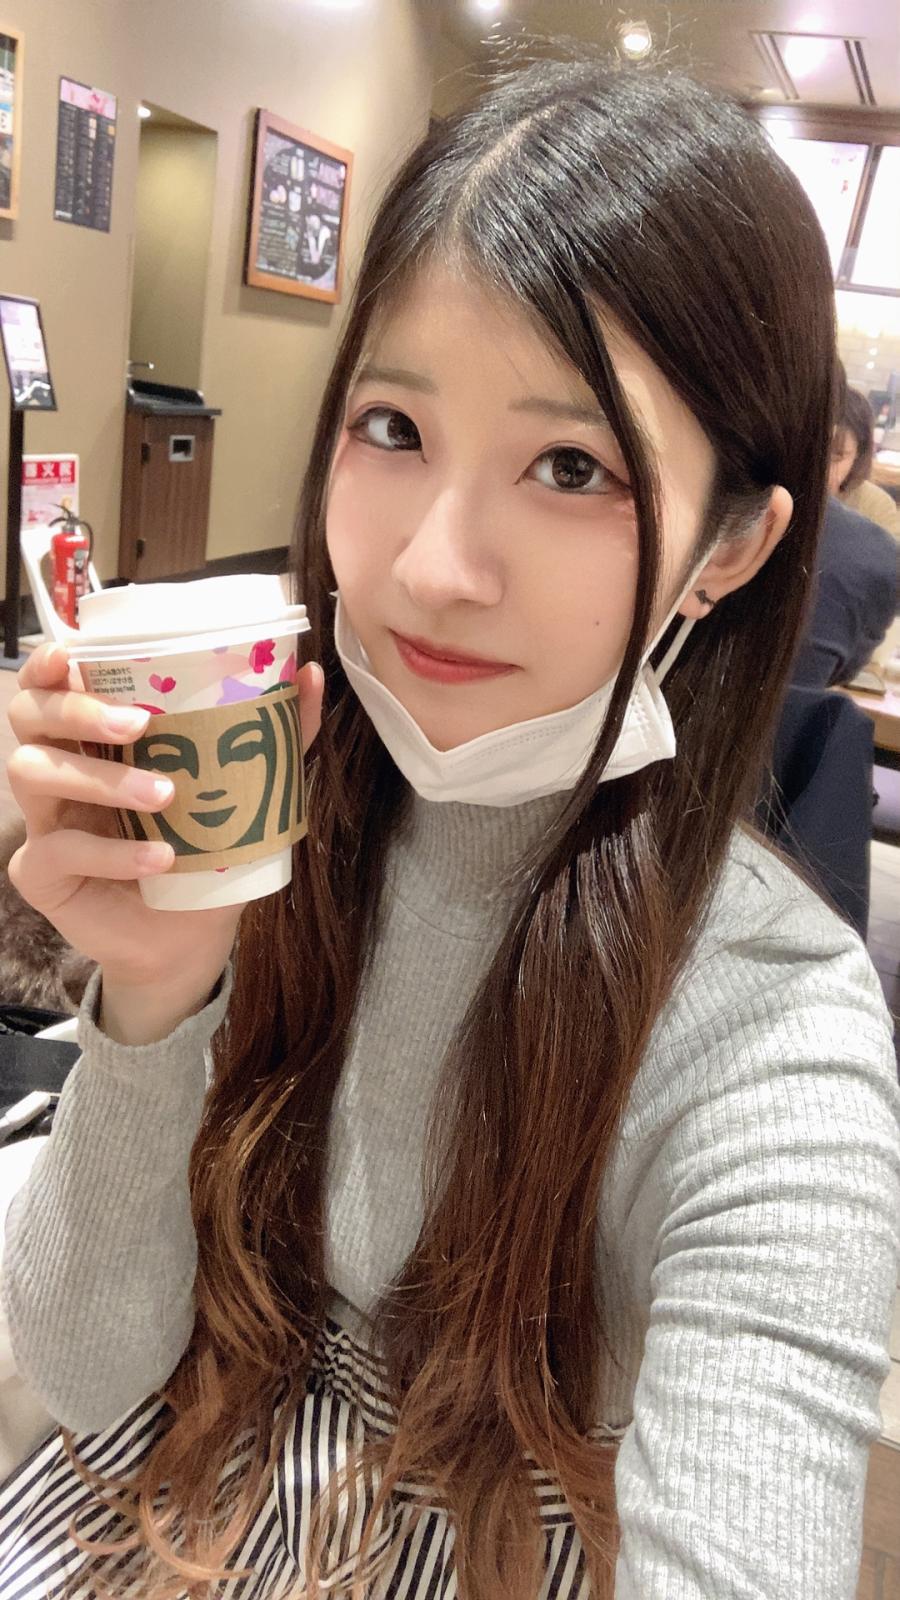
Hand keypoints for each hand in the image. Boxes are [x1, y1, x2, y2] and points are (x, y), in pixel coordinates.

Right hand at [6, 643, 323, 1039]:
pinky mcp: (40, 873)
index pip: (50, 683)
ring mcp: (43, 820)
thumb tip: (309, 674)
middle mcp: (59, 769)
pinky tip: (159, 858)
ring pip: (31, 772)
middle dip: (77, 710)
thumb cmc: (207, 852)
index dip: (49, 663)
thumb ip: (274, 734)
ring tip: (165, 797)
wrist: (192, 938)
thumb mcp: (245, 790)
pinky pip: (58, 850)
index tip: (71, 654)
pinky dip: (112, 853)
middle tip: (140, 725)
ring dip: (102, 778)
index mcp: (94, 738)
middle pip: (29, 715)